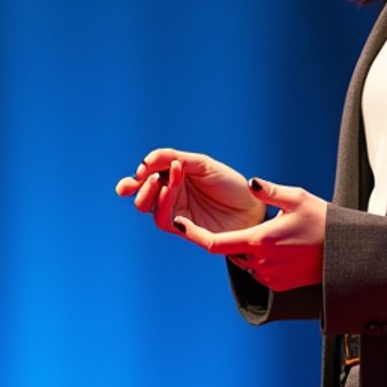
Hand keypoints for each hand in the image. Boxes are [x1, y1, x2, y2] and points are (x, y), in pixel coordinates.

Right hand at [115, 148, 263, 236]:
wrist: (251, 207)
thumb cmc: (229, 184)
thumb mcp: (201, 164)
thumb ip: (172, 159)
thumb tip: (144, 162)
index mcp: (174, 178)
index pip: (146, 175)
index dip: (137, 173)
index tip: (140, 168)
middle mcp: (170, 195)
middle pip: (140, 192)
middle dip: (136, 184)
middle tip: (144, 174)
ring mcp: (174, 211)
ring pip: (145, 205)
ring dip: (148, 191)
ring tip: (158, 178)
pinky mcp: (180, 228)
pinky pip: (162, 218)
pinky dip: (162, 202)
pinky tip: (168, 188)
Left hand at [176, 178, 326, 291]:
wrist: (347, 256)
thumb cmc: (324, 222)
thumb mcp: (298, 198)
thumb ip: (268, 191)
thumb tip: (249, 182)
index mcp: (259, 240)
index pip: (213, 243)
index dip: (192, 234)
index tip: (177, 223)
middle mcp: (260, 262)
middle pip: (230, 250)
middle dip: (234, 236)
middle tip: (258, 222)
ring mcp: (270, 276)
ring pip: (245, 261)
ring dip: (249, 248)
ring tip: (277, 233)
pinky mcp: (280, 285)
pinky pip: (260, 271)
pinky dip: (263, 259)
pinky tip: (285, 248)